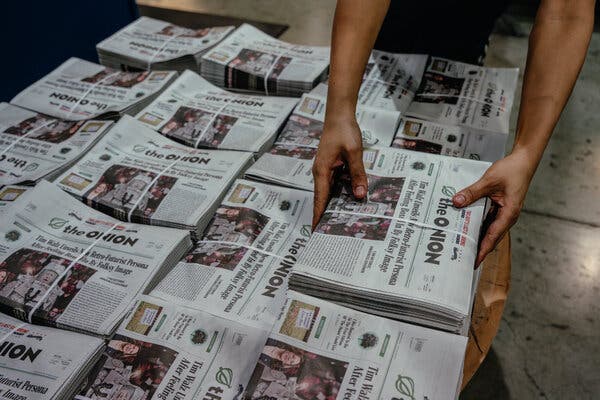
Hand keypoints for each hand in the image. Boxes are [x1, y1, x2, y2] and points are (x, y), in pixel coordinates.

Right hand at [312, 115, 367, 228]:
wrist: (339, 115)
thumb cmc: (344, 131)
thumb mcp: (354, 152)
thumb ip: (357, 174)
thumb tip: (360, 195)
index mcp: (322, 171)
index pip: (319, 199)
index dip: (318, 216)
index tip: (315, 231)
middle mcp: (320, 173)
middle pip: (322, 199)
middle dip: (325, 215)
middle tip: (329, 234)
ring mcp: (325, 170)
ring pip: (328, 193)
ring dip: (332, 206)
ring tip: (338, 223)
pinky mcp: (331, 167)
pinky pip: (334, 185)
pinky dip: (338, 194)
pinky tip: (346, 202)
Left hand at [452, 149, 535, 265]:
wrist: (523, 161)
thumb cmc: (511, 170)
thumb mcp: (489, 181)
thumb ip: (472, 192)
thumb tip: (456, 202)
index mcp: (509, 214)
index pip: (492, 237)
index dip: (482, 250)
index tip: (474, 262)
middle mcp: (507, 217)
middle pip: (490, 236)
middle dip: (477, 247)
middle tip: (461, 257)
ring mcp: (503, 212)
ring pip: (487, 228)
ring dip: (476, 235)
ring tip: (460, 245)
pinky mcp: (499, 207)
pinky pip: (486, 218)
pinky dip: (477, 222)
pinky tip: (465, 224)